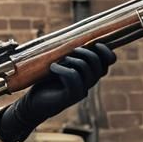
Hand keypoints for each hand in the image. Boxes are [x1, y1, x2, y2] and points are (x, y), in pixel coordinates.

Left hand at [0, 43, 115, 141]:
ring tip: (59, 62)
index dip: (105, 50)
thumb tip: (77, 37)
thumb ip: (71, 54)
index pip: (109, 61)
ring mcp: (81, 91)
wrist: (33, 104)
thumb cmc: (46, 81)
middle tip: (71, 52)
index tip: (95, 43)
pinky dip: (61, 68)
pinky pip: (72, 76)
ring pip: (86, 68)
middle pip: (98, 63)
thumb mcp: (61, 64)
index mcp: (89, 74)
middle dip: (86, 52)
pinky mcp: (70, 96)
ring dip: (71, 60)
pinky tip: (52, 68)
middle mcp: (88, 83)